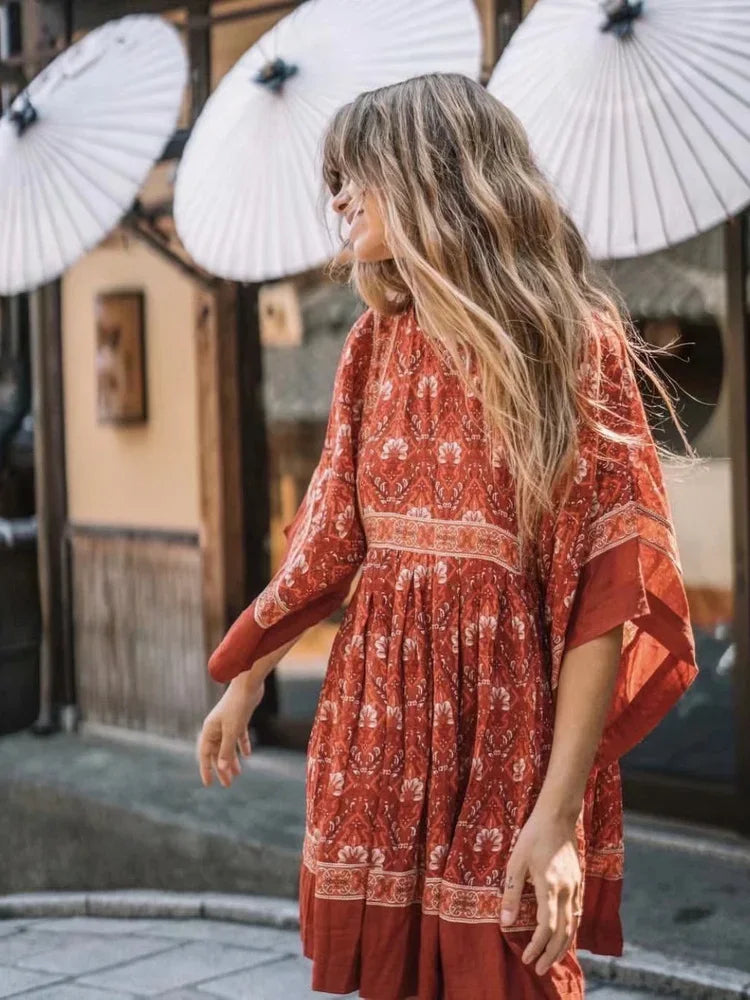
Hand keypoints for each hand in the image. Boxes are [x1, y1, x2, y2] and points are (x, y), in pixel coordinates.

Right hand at [196, 676, 264, 788]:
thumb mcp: (232, 730)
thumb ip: (226, 750)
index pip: (205, 754)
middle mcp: (216, 727)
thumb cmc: (237, 706)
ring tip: (238, 774)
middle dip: (222, 768)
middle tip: (227, 784)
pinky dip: (242, 745)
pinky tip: (247, 755)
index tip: (208, 784)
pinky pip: (238, 737)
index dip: (206, 769)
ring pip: (228, 746)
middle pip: (217, 752)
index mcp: (209, 730)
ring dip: (232, 760)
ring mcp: (227, 723)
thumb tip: (221, 769)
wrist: (249, 684)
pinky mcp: (239, 719)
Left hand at [500, 807, 581, 975]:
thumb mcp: (516, 863)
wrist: (558, 816)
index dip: (536, 946)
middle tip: (540, 969)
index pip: (546, 928)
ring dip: (563, 946)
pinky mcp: (579, 882)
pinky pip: (578, 913)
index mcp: (549, 887)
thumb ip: (511, 894)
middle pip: (563, 933)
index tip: (527, 959)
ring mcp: (575, 887)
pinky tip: (565, 935)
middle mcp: (566, 891)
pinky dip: (571, 930)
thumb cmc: (533, 836)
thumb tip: (504, 922)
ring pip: (574, 926)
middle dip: (552, 954)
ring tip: (552, 959)